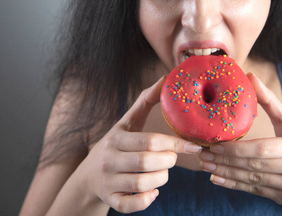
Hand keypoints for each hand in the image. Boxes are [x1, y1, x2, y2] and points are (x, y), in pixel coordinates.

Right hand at [76, 76, 201, 212]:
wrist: (87, 175)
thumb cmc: (116, 144)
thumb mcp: (127, 122)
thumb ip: (146, 101)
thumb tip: (165, 78)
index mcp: (117, 137)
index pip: (149, 140)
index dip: (174, 144)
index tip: (194, 146)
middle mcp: (109, 159)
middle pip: (146, 162)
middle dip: (168, 161)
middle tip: (173, 158)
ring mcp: (108, 180)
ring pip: (141, 183)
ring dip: (161, 179)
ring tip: (163, 172)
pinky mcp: (110, 199)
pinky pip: (130, 205)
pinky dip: (146, 200)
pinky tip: (153, 191)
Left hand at [199, 73, 281, 204]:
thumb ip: (269, 101)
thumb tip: (250, 76)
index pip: (262, 149)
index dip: (236, 149)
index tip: (215, 145)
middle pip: (254, 165)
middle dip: (225, 161)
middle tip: (203, 154)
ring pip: (251, 179)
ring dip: (225, 173)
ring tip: (205, 164)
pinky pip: (254, 190)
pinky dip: (233, 184)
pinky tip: (216, 177)